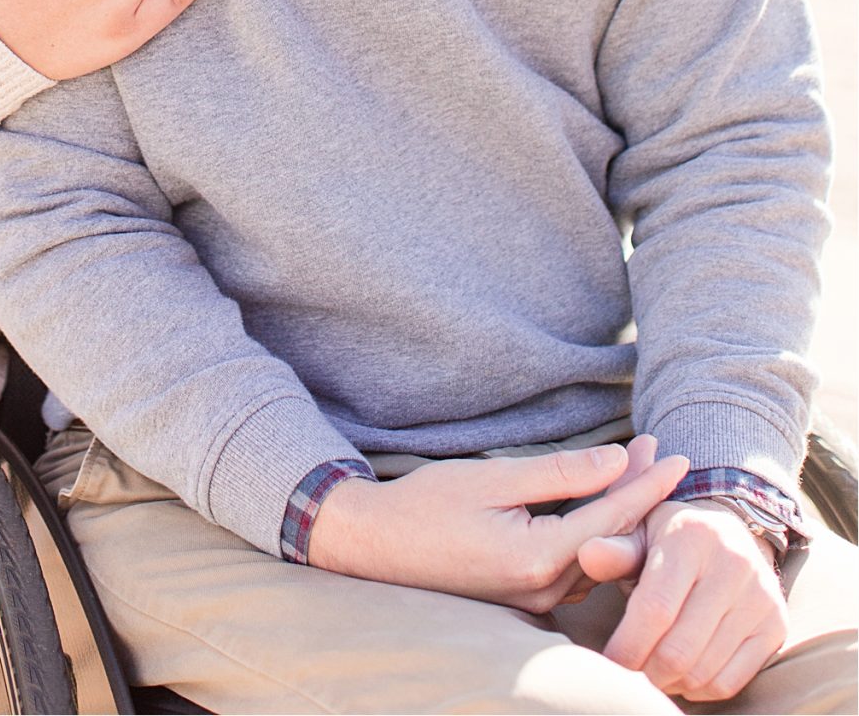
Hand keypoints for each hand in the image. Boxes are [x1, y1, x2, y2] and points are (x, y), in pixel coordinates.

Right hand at [307, 439, 687, 612]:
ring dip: (618, 512)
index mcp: (538, 559)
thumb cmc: (427, 506)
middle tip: (659, 452)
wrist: (374, 547)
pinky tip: (601, 505)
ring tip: (638, 470)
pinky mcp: (524, 600)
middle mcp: (544, 591)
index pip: (612, 516)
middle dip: (638, 493)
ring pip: (596, 554)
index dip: (647, 484)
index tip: (679, 458)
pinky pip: (576, 567)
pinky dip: (595, 532)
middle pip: (611, 538)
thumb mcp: (492, 478)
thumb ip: (559, 473)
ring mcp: (535, 602)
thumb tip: (616, 459)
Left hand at [590, 500, 786, 702]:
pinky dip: (698, 689)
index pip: (655, 608)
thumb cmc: (670, 540)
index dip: (627, 645)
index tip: (607, 663)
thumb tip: (587, 554)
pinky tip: (680, 676)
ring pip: (704, 670)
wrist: (731, 534)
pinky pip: (730, 681)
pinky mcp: (775, 626)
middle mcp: (733, 564)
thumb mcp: (640, 532)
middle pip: (679, 648)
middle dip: (645, 671)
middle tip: (627, 674)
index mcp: (691, 537)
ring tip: (650, 673)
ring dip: (670, 683)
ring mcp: (760, 597)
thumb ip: (615, 549)